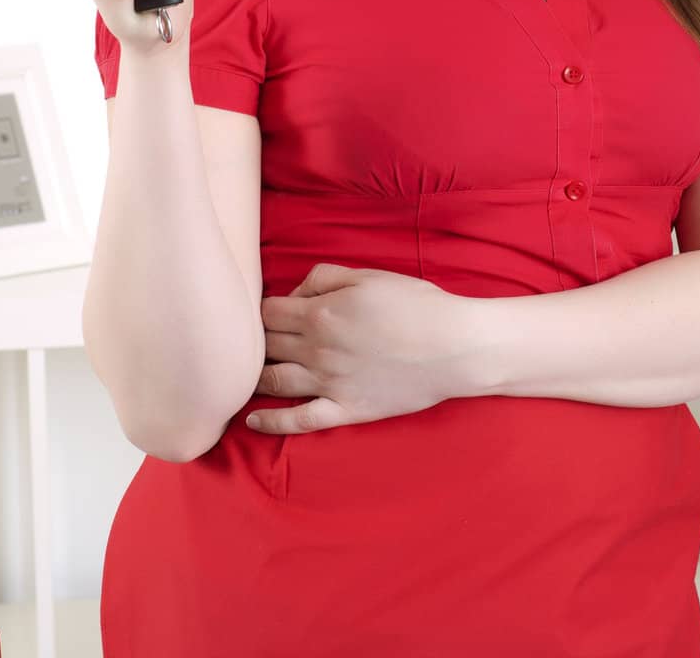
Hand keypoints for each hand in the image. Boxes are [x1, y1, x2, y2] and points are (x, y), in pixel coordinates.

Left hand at [245, 264, 477, 434]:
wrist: (452, 346)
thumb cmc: (415, 305)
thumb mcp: (368, 275)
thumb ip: (324, 276)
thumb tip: (295, 293)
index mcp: (321, 313)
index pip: (268, 312)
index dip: (265, 309)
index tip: (271, 311)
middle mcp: (317, 349)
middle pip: (267, 344)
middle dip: (258, 339)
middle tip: (258, 341)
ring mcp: (329, 383)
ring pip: (274, 381)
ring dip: (255, 376)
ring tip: (247, 374)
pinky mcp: (344, 410)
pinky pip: (299, 421)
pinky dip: (271, 423)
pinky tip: (252, 421)